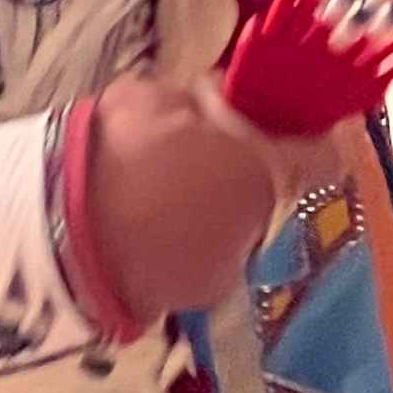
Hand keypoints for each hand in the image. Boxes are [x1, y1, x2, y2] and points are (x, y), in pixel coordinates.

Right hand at [85, 71, 333, 323]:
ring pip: (234, 226)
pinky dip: (186, 243)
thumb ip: (199, 100)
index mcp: (258, 165)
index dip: (312, 137)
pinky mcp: (196, 297)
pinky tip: (149, 229)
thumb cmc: (117, 148)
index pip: (322, 155)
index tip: (290, 122)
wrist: (70, 228)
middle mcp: (258, 222)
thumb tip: (219, 97)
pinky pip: (203, 258)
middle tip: (194, 151)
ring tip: (161, 193)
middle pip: (267, 189)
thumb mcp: (153, 96)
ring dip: (211, 207)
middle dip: (239, 170)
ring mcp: (228, 266)